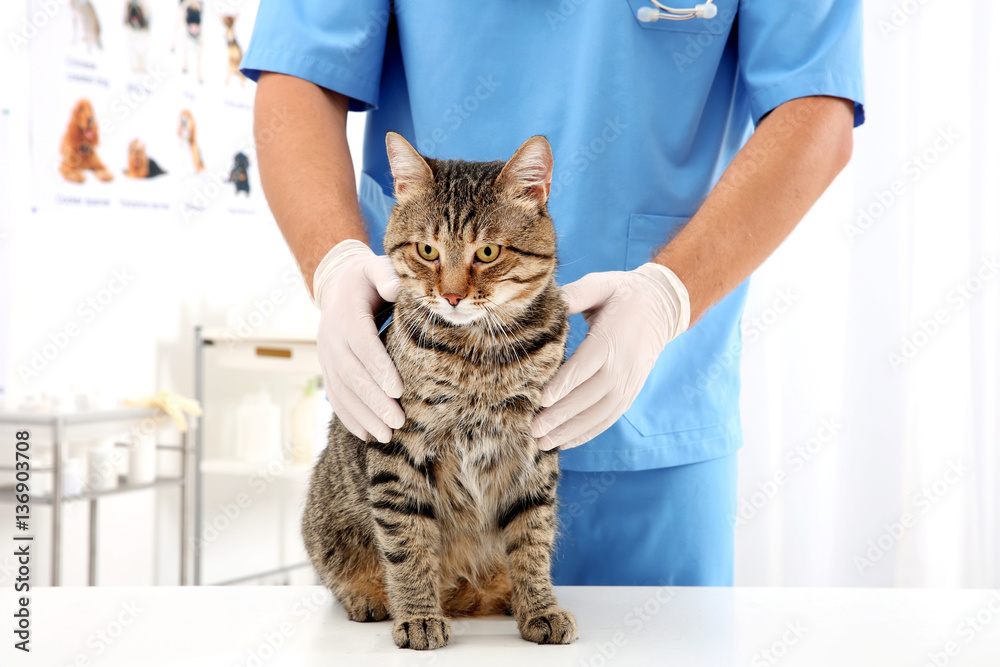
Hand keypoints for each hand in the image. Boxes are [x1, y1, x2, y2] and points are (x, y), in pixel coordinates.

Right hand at [314, 240, 404, 442]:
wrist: (338, 285)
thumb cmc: (367, 278)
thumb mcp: (376, 267)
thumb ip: (386, 274)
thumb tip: (396, 287)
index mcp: (346, 315)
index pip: (362, 345)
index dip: (378, 368)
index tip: (397, 390)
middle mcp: (331, 339)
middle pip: (352, 375)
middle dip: (375, 401)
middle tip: (398, 421)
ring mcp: (326, 357)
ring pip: (343, 391)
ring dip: (364, 416)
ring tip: (388, 436)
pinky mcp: (328, 369)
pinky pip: (335, 396)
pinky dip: (349, 418)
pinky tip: (367, 435)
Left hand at [531, 263, 690, 450]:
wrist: (662, 306)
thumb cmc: (622, 293)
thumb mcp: (600, 284)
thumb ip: (575, 294)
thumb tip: (548, 300)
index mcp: (611, 339)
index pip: (585, 366)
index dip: (564, 384)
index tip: (541, 399)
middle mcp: (622, 366)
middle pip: (589, 396)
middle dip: (560, 414)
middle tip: (533, 428)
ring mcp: (628, 382)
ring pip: (599, 413)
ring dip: (571, 430)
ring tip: (542, 443)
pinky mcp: (630, 392)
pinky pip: (609, 417)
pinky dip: (587, 432)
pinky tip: (565, 442)